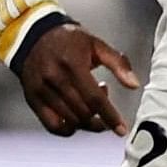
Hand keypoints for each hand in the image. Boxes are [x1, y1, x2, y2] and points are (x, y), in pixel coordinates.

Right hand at [17, 21, 137, 136]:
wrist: (33, 36)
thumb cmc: (69, 40)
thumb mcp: (97, 45)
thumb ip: (119, 63)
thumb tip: (134, 85)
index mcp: (73, 65)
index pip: (94, 99)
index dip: (110, 116)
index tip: (122, 130)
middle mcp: (54, 79)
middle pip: (82, 113)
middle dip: (100, 120)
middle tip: (107, 113)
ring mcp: (41, 91)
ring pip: (69, 120)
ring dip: (87, 122)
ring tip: (92, 107)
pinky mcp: (32, 99)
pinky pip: (51, 125)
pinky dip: (67, 129)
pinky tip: (77, 120)